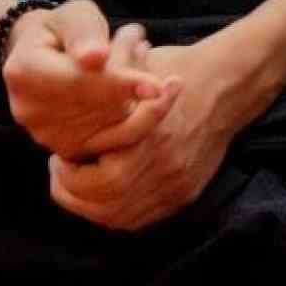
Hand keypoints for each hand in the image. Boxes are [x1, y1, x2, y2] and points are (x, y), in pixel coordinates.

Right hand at [1, 0, 173, 160]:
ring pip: (113, 122)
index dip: (119, 84)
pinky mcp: (70, 150)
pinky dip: (139, 111)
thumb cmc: (63, 30)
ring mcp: (48, 136)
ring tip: (140, 50)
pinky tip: (147, 83)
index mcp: (24, 72)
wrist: (44, 57)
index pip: (78, 81)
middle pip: (100, 104)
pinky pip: (115, 138)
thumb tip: (95, 58)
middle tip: (139, 37)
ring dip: (137, 89)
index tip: (157, 87)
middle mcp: (31, 112)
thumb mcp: (72, 15)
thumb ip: (84, 32)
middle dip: (131, 72)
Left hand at [46, 41, 250, 232]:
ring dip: (91, 207)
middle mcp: (165, 166)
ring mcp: (177, 183)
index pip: (97, 180)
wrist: (227, 84)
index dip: (69, 176)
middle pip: (107, 204)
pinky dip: (117, 213)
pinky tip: (103, 195)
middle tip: (60, 175)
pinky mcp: (186, 193)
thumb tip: (65, 100)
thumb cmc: (176, 69)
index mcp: (150, 136)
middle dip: (73, 195)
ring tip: (76, 186)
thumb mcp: (136, 67)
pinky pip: (143, 218)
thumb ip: (104, 87)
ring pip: (122, 217)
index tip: (58, 157)